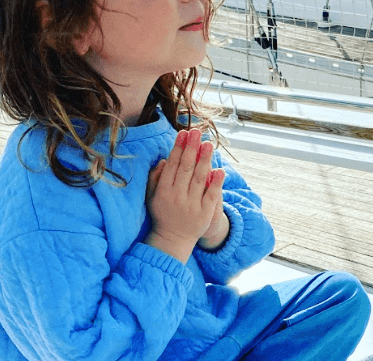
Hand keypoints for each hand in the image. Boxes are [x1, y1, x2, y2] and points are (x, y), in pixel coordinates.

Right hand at [144, 129, 224, 262]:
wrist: (172, 239)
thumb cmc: (162, 213)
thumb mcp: (152, 196)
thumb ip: (156, 178)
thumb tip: (164, 160)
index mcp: (163, 191)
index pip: (172, 165)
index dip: (178, 148)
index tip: (183, 133)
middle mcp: (176, 197)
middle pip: (185, 168)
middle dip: (191, 148)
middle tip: (197, 132)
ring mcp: (191, 205)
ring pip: (199, 179)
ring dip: (204, 160)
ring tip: (209, 144)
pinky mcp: (204, 214)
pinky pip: (211, 195)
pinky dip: (216, 183)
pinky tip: (220, 169)